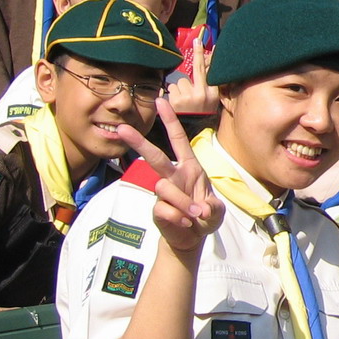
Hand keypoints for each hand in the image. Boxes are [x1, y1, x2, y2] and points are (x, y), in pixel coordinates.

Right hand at [116, 100, 223, 253]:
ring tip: (194, 215)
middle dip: (139, 142)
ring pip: (164, 187)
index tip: (161, 101)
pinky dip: (179, 218)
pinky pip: (164, 209)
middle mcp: (174, 176)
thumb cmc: (204, 216)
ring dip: (183, 203)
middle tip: (121, 128)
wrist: (192, 238)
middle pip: (154, 156)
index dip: (170, 121)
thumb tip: (198, 209)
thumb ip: (211, 208)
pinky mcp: (157, 209)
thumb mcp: (216, 211)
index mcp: (190, 168)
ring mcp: (163, 192)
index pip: (178, 140)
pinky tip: (185, 223)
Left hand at [165, 34, 219, 115]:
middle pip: (197, 70)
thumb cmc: (200, 117)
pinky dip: (172, 95)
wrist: (192, 135)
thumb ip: (207, 87)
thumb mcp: (211, 104)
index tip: (206, 44)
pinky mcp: (175, 101)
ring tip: (183, 101)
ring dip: (180, 88)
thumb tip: (204, 66)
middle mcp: (202, 95)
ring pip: (180, 81)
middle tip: (198, 40)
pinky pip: (171, 89)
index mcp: (213, 95)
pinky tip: (176, 104)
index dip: (207, 57)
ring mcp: (189, 97)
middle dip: (198, 53)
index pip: (209, 72)